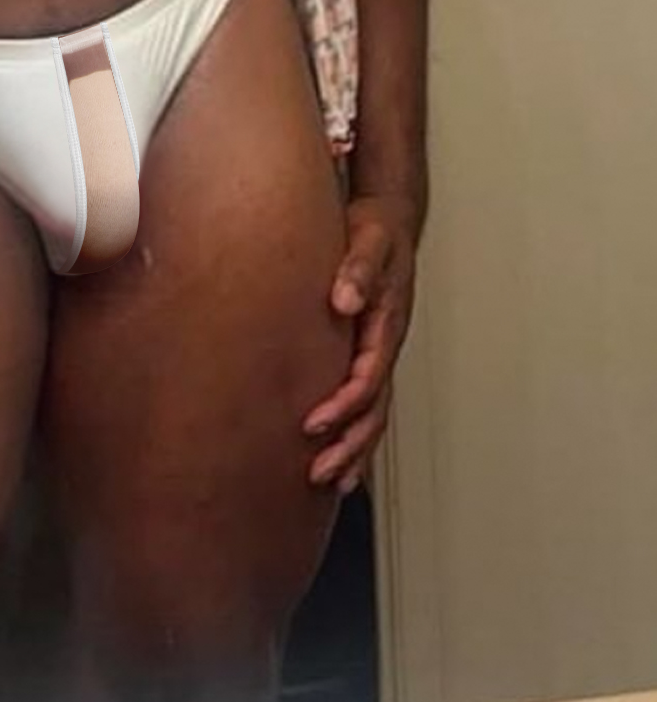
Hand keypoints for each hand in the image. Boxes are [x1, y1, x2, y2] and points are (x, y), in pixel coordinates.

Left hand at [305, 196, 418, 494]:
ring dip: (354, 449)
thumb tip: (343, 301)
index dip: (343, 405)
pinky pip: (365, 400)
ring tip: (328, 482)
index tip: (313, 424)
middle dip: (350, 445)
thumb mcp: (370, 238)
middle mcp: (386, 345)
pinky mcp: (367, 350)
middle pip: (375, 409)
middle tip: (319, 473)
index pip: (368, 377)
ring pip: (373, 413)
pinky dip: (353, 431)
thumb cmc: (376, 228)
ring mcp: (379, 352)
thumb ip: (358, 267)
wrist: (389, 219)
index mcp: (388, 323)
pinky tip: (335, 452)